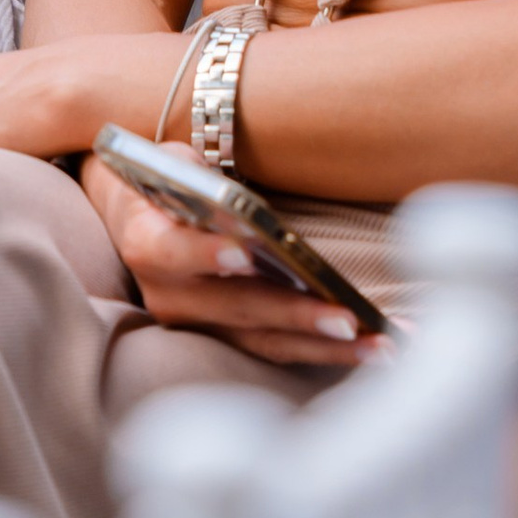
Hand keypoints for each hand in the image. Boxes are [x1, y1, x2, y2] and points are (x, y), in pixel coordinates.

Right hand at [81, 157, 376, 367]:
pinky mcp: (226, 339)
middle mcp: (169, 296)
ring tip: (381, 344)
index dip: (207, 253)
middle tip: (347, 320)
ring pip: (266, 340)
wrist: (135, 216)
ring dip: (327, 347)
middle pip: (236, 308)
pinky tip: (372, 347)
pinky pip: (280, 348)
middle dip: (295, 316)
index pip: (173, 251)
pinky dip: (328, 350)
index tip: (246, 255)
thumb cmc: (169, 181)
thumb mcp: (177, 167)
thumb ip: (204, 184)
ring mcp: (198, 325)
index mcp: (147, 243)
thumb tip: (246, 214)